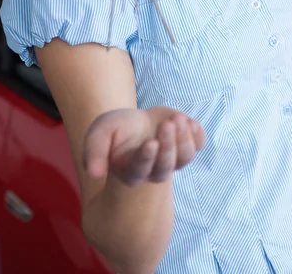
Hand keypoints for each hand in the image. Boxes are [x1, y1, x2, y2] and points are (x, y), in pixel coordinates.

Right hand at [83, 107, 205, 185]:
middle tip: (167, 124)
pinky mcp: (186, 145)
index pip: (141, 169)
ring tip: (177, 119)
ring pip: (185, 158)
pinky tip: (190, 123)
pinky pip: (198, 145)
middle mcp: (155, 170)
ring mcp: (173, 159)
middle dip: (168, 145)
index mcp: (132, 170)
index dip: (147, 157)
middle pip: (165, 166)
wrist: (135, 123)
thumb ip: (93, 152)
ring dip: (184, 139)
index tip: (151, 142)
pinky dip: (198, 135)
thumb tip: (94, 173)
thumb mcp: (99, 133)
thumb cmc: (116, 130)